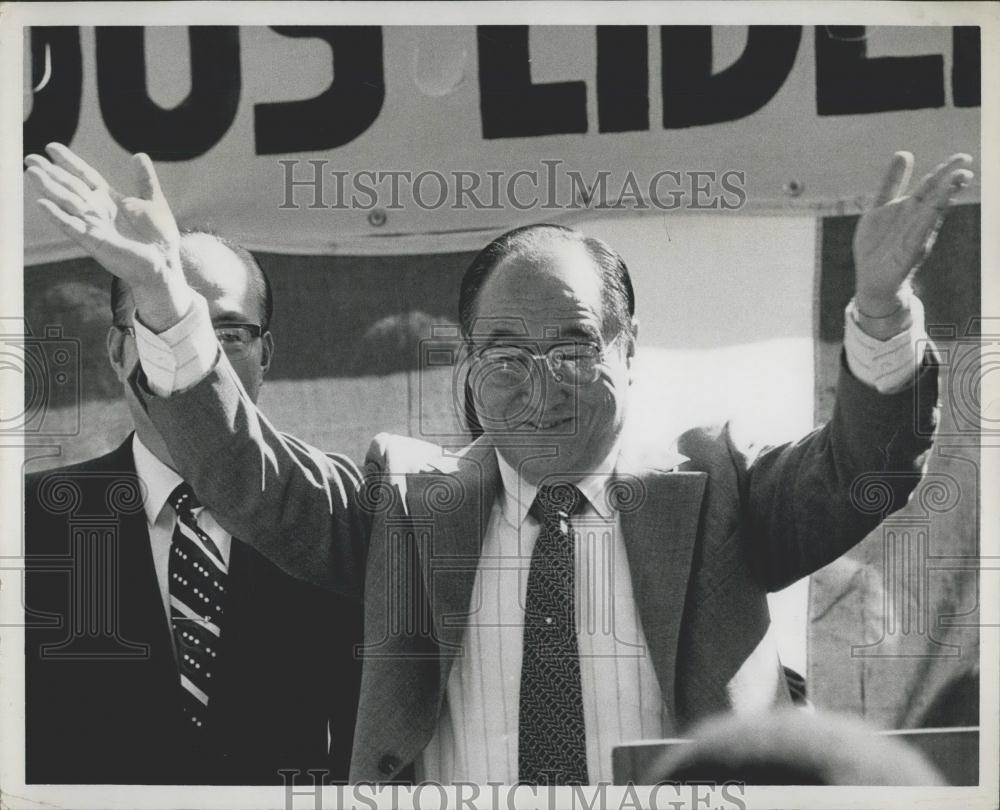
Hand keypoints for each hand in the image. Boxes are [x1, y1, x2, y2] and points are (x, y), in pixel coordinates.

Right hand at [25, 143, 190, 330]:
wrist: (165, 264)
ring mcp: (94, 226)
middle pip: (70, 187)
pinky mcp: (95, 241)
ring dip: (49, 188)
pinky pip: (72, 226)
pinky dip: (57, 215)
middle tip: (30, 158)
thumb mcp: (153, 202)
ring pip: (67, 202)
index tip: (51, 147)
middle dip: (50, 172)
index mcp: (110, 200)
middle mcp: (98, 211)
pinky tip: (42, 203)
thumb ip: (145, 180)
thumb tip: (139, 155)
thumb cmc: (160, 237)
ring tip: (31, 172)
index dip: (69, 162)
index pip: (84, 176)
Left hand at [853, 151, 973, 317]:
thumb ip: (891, 183)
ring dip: (946, 194)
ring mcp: (914, 232)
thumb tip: (904, 153)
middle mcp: (915, 217)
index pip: (929, 184)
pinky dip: (930, 216)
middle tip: (966, 161)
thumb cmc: (877, 244)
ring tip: (960, 177)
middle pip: (935, 193)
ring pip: (934, 208)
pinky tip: (938, 204)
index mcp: (908, 206)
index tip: (962, 158)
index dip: (944, 171)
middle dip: (950, 177)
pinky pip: (923, 230)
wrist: (873, 280)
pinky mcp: (910, 248)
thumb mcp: (879, 207)